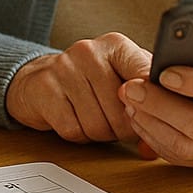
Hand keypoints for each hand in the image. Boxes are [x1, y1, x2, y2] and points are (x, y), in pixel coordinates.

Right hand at [5, 33, 149, 142]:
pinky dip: (78, 135)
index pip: (147, 77)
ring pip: (97, 124)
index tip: (151, 117)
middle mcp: (90, 51)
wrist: (37, 78)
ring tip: (94, 121)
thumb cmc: (88, 84)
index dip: (153, 106)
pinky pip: (73, 129)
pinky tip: (74, 121)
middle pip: (122, 110)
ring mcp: (64, 68)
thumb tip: (155, 147)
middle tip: (116, 126)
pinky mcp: (44, 88)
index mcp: (116, 46)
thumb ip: (148, 103)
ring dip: (100, 134)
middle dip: (123, 129)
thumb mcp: (121, 82)